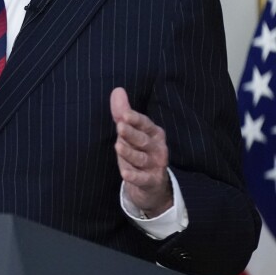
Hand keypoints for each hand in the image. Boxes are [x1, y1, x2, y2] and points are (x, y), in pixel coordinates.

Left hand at [110, 87, 172, 216]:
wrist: (151, 184)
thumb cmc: (139, 151)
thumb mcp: (131, 132)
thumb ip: (123, 112)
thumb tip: (117, 90)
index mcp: (154, 133)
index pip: (145, 124)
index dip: (135, 119)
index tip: (124, 114)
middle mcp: (157, 148)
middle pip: (143, 140)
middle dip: (132, 134)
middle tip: (120, 127)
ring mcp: (155, 165)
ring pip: (141, 158)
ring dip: (130, 153)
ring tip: (118, 146)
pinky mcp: (151, 181)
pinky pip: (142, 179)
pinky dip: (134, 176)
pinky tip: (125, 174)